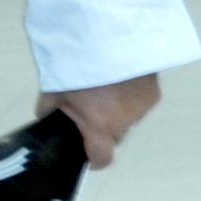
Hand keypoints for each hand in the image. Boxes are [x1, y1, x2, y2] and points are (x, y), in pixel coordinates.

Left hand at [39, 73, 160, 168]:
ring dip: (119, 112)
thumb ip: (48, 110)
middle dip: (105, 128)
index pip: (102, 158)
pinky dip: (131, 98)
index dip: (95, 160)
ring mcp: (143, 109)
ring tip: (107, 89)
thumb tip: (46, 117)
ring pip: (129, 119)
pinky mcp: (154, 94)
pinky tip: (122, 80)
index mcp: (100, 127)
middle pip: (115, 136)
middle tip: (91, 109)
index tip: (89, 156)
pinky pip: (140, 104)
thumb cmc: (77, 70)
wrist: (108, 40)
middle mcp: (125, 123)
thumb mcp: (52, 91)